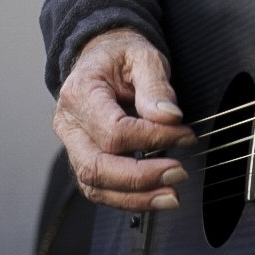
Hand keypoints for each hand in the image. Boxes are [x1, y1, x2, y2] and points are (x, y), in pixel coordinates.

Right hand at [53, 27, 193, 210]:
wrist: (102, 55)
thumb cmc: (121, 55)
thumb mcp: (143, 56)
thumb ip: (156, 86)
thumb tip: (168, 117)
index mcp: (80, 93)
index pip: (113, 130)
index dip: (152, 138)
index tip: (185, 135)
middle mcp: (69, 124)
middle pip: (96, 166)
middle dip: (140, 177)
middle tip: (178, 173)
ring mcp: (72, 145)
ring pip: (94, 186)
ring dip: (135, 197)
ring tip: (171, 195)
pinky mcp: (83, 158)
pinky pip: (99, 188)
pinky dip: (128, 198)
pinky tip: (155, 195)